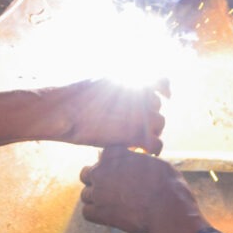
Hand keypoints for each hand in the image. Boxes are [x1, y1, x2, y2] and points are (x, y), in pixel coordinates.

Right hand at [50, 80, 165, 153]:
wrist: (65, 110)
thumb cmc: (75, 97)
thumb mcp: (100, 82)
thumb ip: (117, 85)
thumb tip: (120, 88)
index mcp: (132, 80)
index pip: (161, 82)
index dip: (164, 89)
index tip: (166, 96)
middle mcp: (140, 95)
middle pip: (157, 106)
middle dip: (149, 115)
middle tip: (136, 126)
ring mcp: (140, 114)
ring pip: (159, 123)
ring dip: (151, 130)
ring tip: (137, 138)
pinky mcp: (136, 134)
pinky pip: (156, 144)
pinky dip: (153, 149)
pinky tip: (145, 152)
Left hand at [80, 148, 208, 232]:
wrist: (168, 211)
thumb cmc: (167, 186)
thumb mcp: (156, 162)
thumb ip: (138, 160)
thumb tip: (138, 162)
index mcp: (114, 154)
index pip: (103, 156)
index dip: (111, 165)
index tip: (120, 172)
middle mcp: (101, 170)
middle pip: (87, 174)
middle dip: (97, 180)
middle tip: (111, 189)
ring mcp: (98, 192)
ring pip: (86, 195)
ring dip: (95, 199)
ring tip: (111, 205)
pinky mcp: (99, 213)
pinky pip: (87, 213)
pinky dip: (95, 215)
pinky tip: (107, 216)